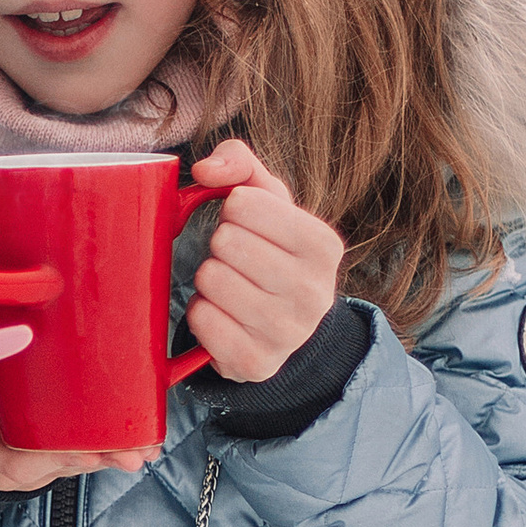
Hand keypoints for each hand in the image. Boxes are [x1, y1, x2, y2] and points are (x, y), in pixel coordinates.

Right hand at [0, 371, 151, 492]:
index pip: (24, 461)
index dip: (58, 457)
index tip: (88, 454)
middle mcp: (17, 468)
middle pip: (62, 466)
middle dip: (100, 458)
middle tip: (134, 455)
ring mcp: (36, 465)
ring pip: (77, 463)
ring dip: (112, 456)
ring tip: (146, 452)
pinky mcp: (50, 457)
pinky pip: (80, 453)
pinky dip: (108, 447)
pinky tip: (138, 442)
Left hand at [181, 138, 344, 382]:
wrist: (283, 325)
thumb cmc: (270, 250)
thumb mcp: (266, 200)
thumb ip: (238, 162)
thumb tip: (204, 169)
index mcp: (323, 245)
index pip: (243, 203)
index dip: (232, 210)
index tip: (246, 226)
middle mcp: (314, 292)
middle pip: (225, 242)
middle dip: (220, 246)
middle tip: (237, 261)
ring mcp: (287, 333)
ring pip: (210, 280)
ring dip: (209, 280)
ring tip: (231, 286)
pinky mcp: (255, 363)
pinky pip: (201, 320)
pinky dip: (201, 313)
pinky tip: (222, 315)